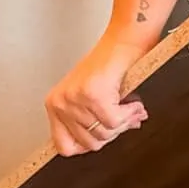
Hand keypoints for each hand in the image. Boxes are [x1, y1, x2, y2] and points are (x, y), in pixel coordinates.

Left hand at [46, 31, 148, 155]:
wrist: (124, 41)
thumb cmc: (109, 64)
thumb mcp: (91, 98)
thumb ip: (93, 122)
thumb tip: (107, 139)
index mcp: (55, 104)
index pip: (64, 146)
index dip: (87, 146)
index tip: (102, 137)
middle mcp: (60, 103)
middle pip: (90, 142)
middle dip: (113, 133)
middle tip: (125, 118)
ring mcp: (75, 100)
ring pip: (105, 133)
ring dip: (124, 122)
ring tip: (131, 108)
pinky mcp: (93, 95)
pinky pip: (115, 122)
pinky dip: (129, 114)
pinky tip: (134, 103)